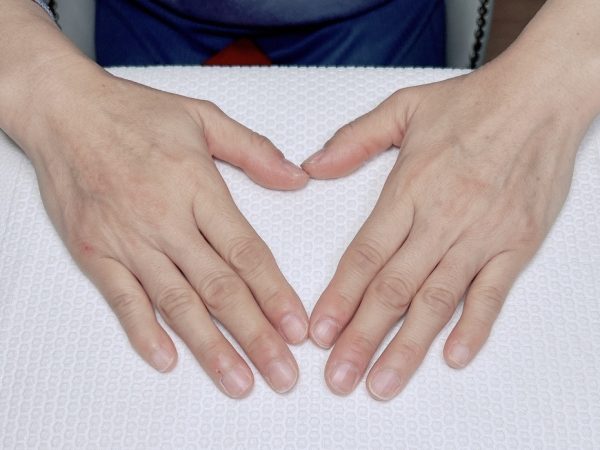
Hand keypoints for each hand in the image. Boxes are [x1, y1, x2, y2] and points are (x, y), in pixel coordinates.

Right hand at [26, 69, 309, 397]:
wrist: (65, 110)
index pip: (246, 253)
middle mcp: (166, 220)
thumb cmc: (135, 113)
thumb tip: (297, 179)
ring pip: (177, 303)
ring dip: (210, 347)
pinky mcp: (96, 250)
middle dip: (255, 335)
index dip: (275, 294)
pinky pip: (122, 299)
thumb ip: (254, 151)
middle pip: (219, 288)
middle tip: (281, 372)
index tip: (296, 328)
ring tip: (239, 380)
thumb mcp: (204, 118)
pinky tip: (168, 359)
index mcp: (198, 188)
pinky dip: (143, 331)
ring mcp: (129, 239)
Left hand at [302, 66, 589, 399]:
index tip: (319, 332)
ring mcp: (481, 235)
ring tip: (382, 382)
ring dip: (407, 347)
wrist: (540, 97)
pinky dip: (473, 328)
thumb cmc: (473, 103)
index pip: (364, 255)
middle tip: (339, 377)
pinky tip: (452, 356)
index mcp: (409, 188)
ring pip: (437, 302)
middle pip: (393, 289)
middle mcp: (442, 218)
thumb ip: (353, 139)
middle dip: (362, 338)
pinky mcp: (515, 244)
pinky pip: (492, 294)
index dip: (339, 298)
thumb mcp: (402, 108)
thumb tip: (312, 166)